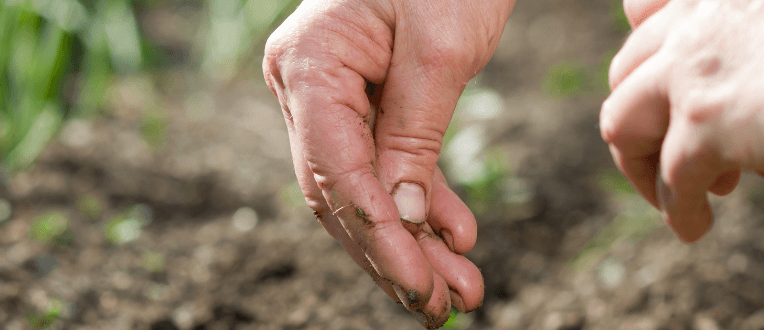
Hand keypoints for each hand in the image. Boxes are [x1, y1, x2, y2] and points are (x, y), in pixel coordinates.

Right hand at [263, 0, 513, 326]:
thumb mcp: (442, 46)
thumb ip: (413, 134)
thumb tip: (399, 220)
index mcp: (308, 65)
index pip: (336, 170)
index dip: (378, 236)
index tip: (421, 284)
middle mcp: (303, 85)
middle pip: (342, 192)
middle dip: (394, 255)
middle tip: (443, 307)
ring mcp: (327, 94)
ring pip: (362, 189)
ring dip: (410, 242)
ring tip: (459, 292)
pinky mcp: (362, 99)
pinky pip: (384, 163)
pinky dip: (420, 202)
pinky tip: (456, 236)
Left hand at [602, 0, 763, 241]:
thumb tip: (762, 124)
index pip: (644, 12)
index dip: (650, 59)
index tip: (671, 92)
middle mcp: (696, 23)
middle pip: (627, 75)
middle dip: (643, 119)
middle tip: (675, 154)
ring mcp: (695, 73)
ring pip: (622, 123)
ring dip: (641, 166)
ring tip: (672, 199)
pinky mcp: (707, 125)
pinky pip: (669, 178)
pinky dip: (676, 208)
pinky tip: (695, 227)